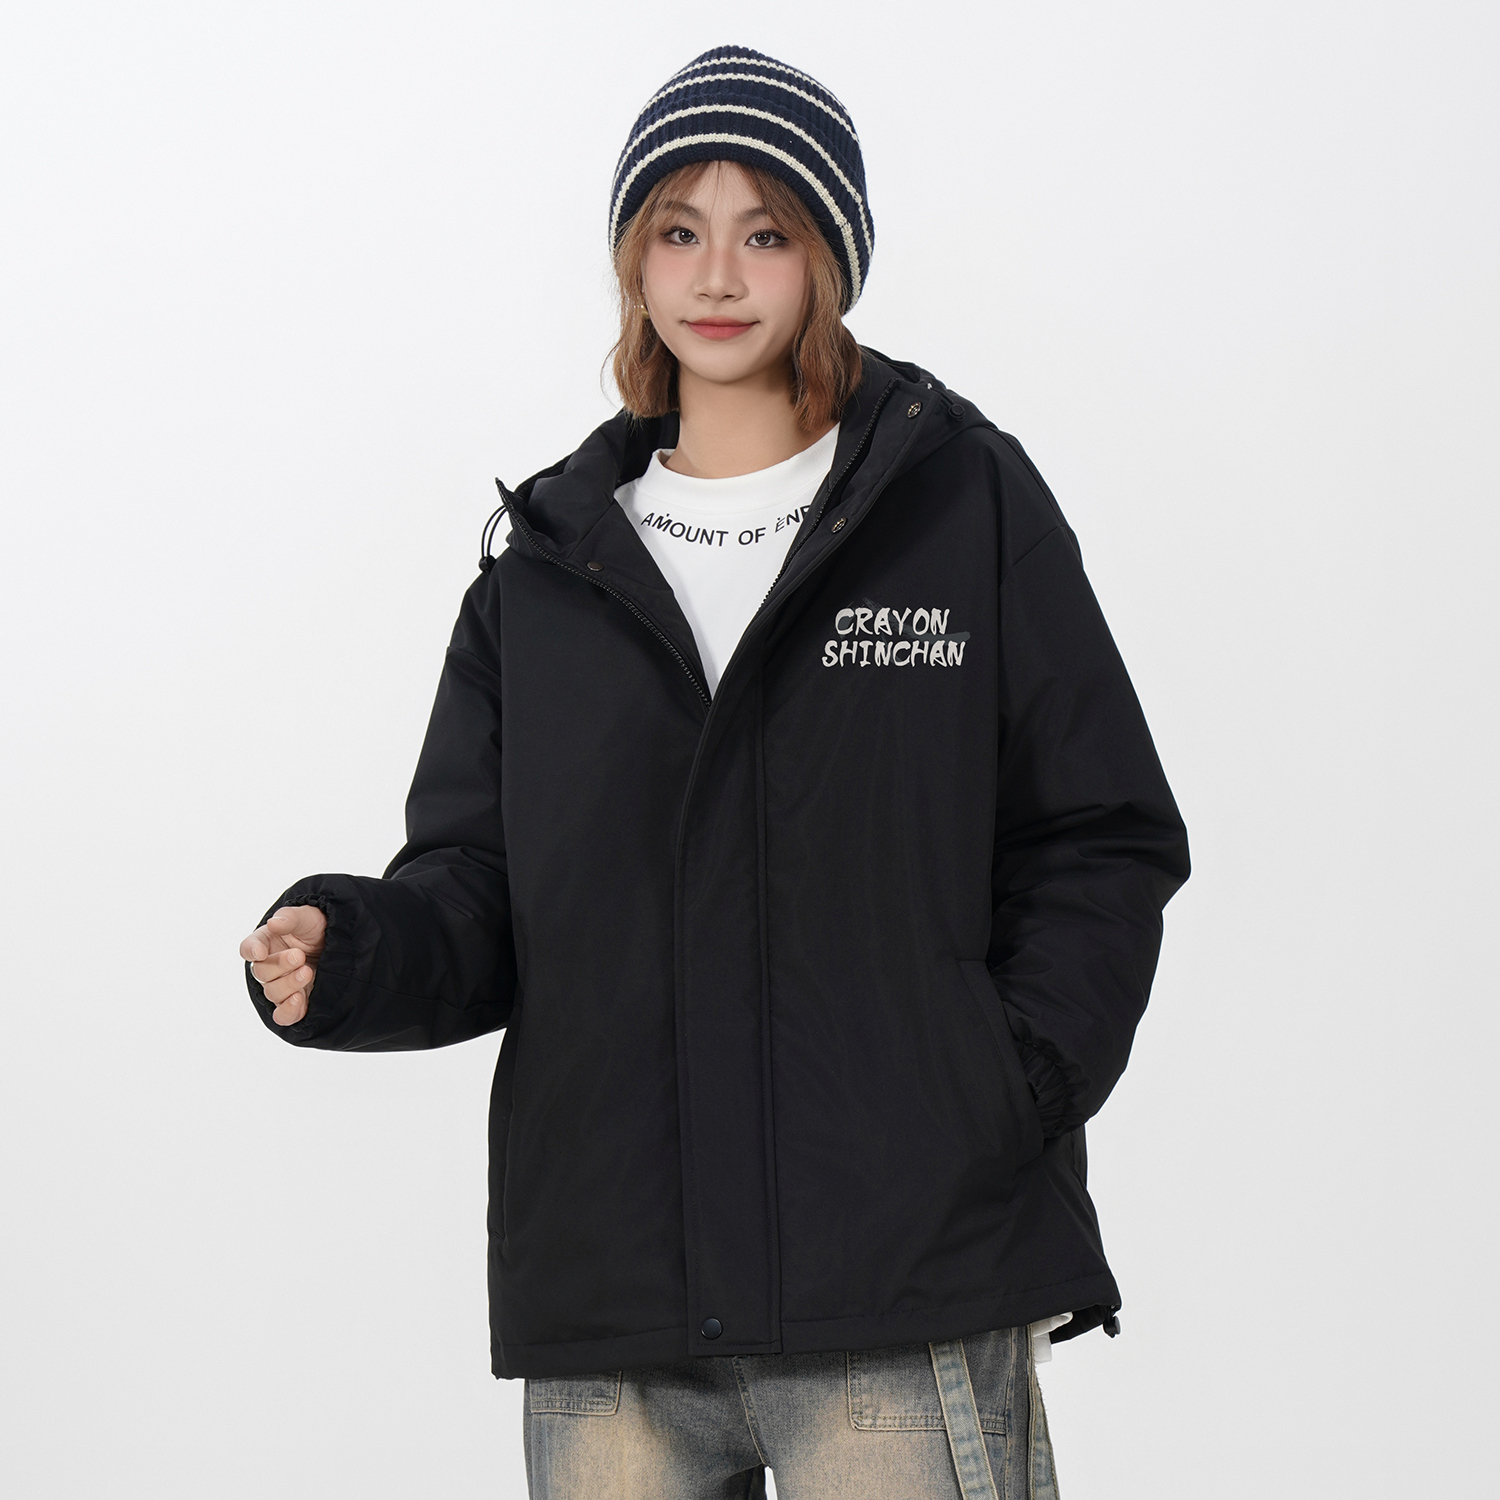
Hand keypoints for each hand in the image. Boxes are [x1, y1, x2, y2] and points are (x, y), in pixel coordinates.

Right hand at [240, 905, 327, 1025]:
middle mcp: (270, 966)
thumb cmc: (316, 928)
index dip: (251, 951)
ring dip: (289, 984)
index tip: (260, 952)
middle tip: (300, 956)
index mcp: (266, 943)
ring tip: (308, 971)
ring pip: (273, 992)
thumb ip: (290, 918)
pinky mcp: (296, 1003)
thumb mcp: (307, 917)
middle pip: (262, 973)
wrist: (340, 945)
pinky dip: (288, 1010)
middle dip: (280, 965)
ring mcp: (282, 986)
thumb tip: (274, 923)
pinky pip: (283, 1016)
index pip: (248, 948)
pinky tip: (298, 999)